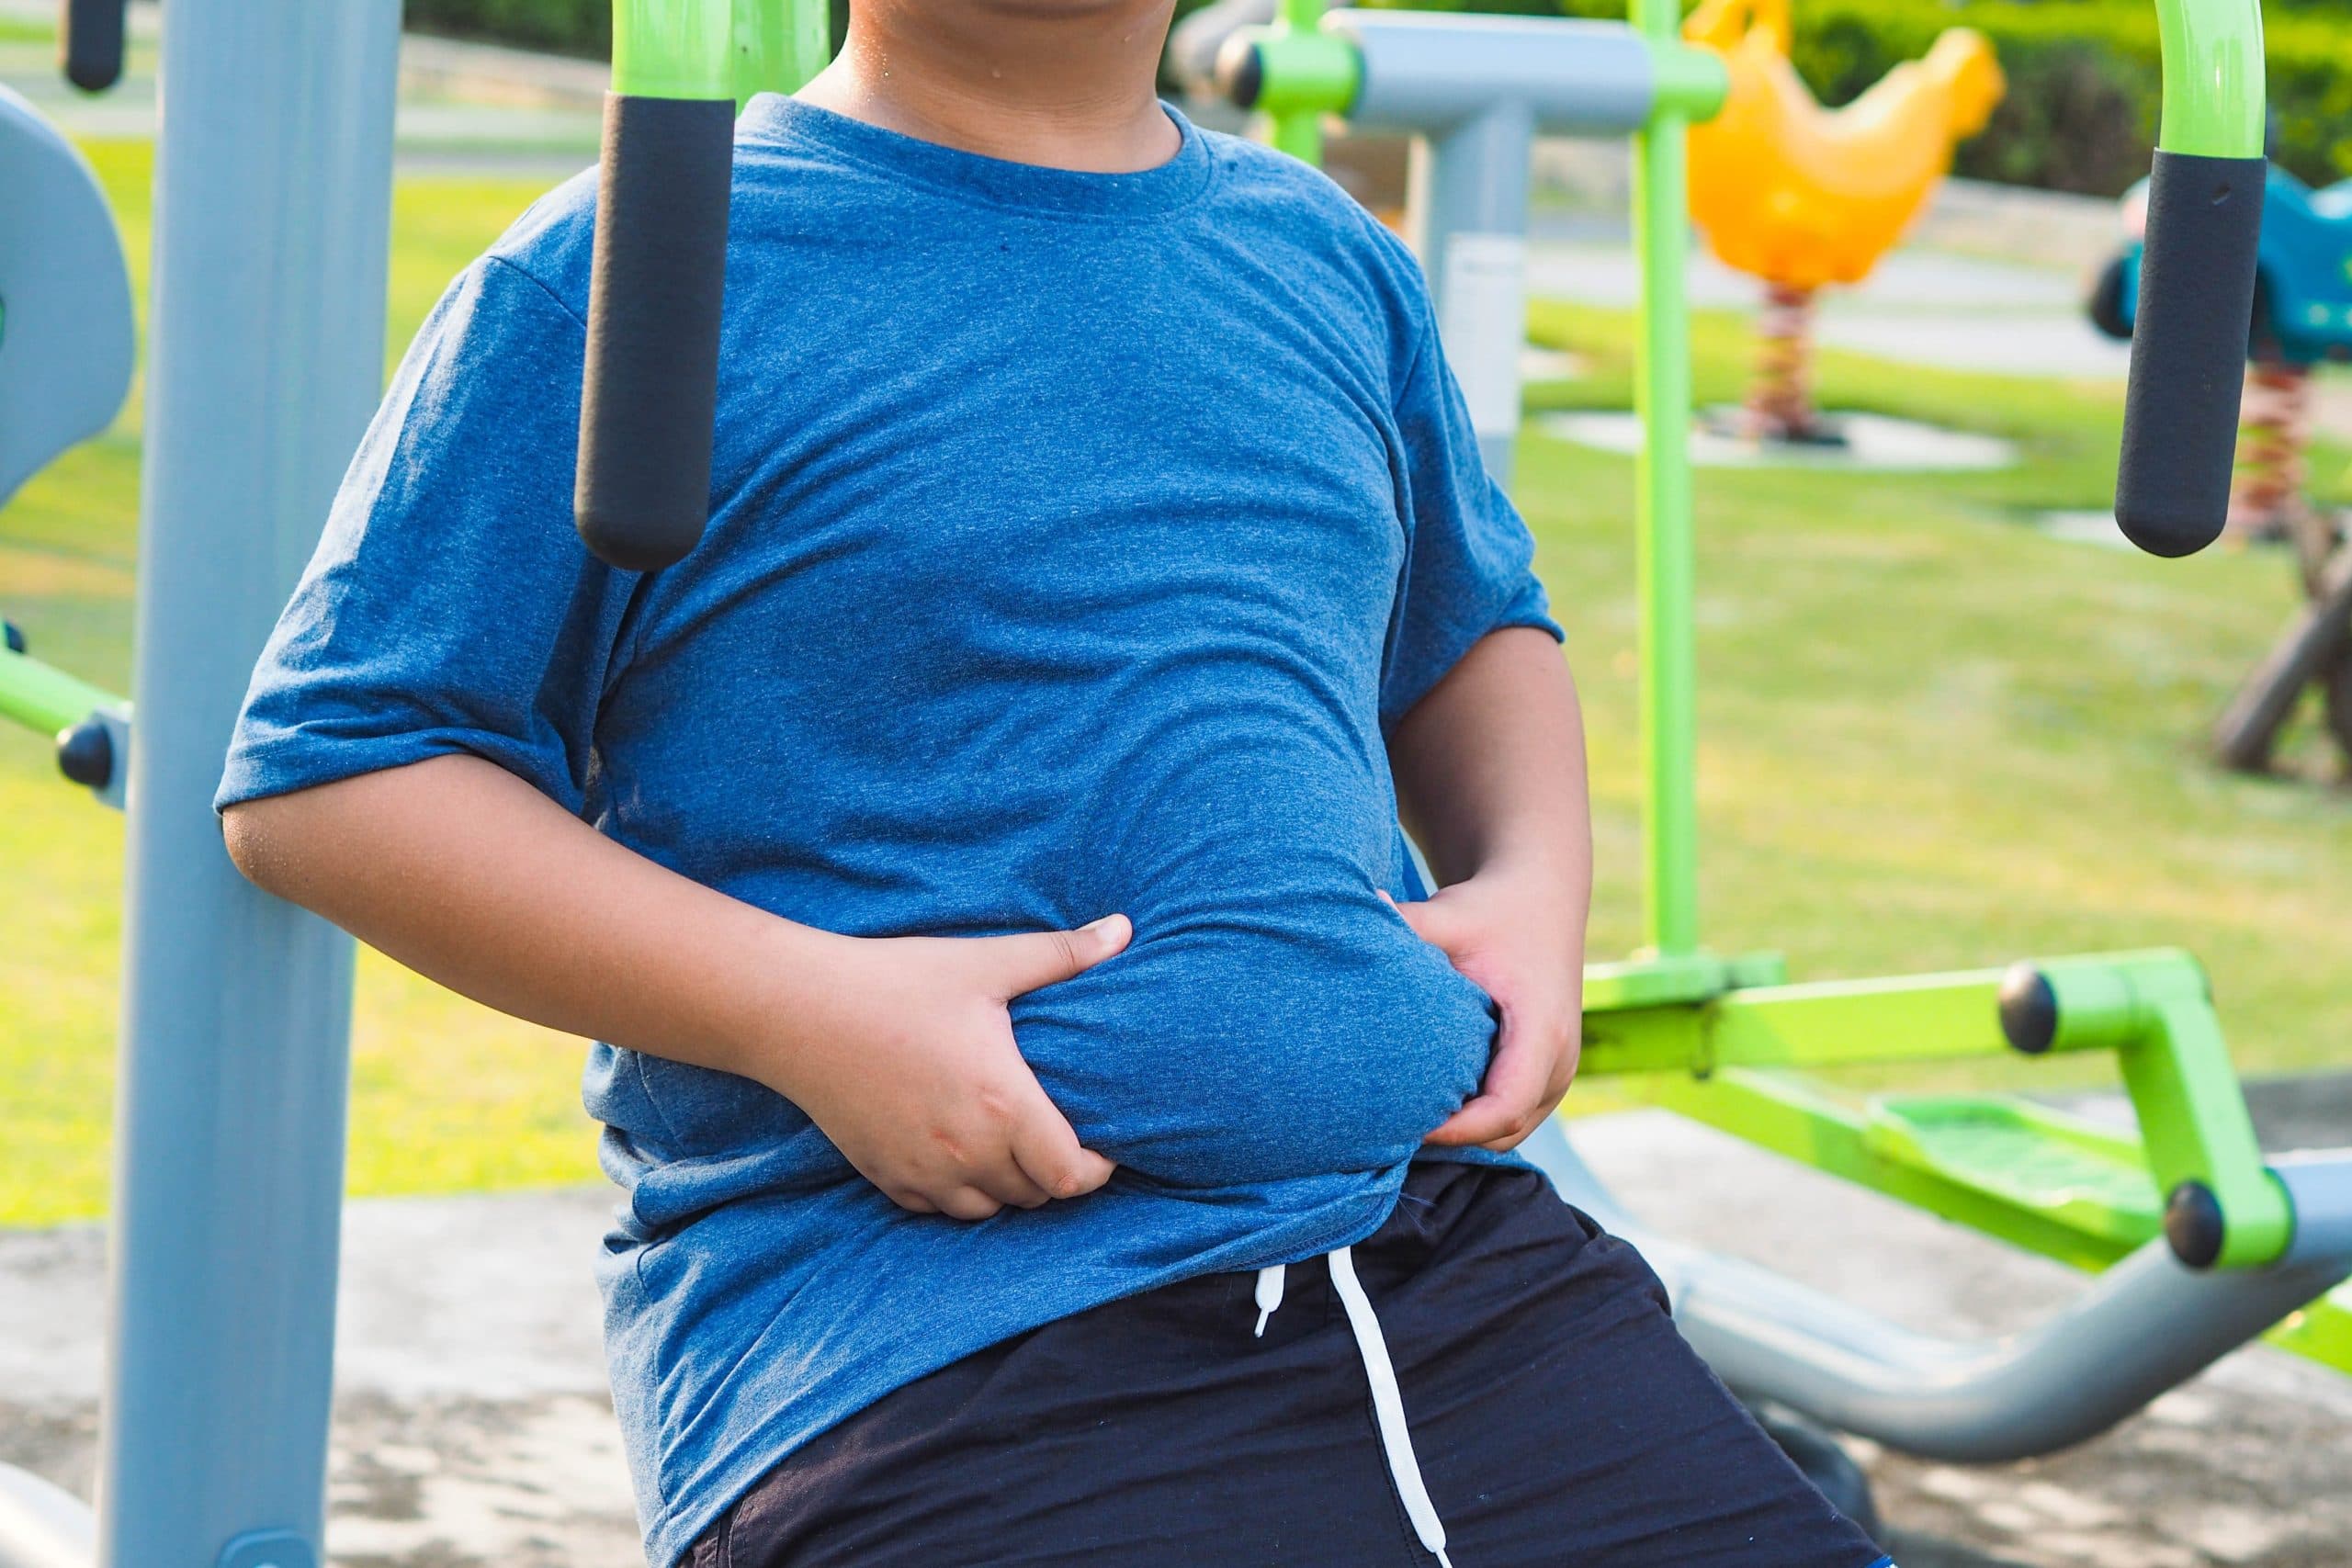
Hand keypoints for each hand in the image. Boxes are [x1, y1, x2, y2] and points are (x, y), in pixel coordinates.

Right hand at [763, 914, 1131, 1219]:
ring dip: (1008, 1186)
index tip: (1103, 1148)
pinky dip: (959, 1192)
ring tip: (1012, 1147)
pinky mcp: (885, 1176)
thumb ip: (1062, 954)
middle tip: (1060, 1138)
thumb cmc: (898, 982)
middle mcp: (966, 1152)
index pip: (1070, 1175)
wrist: (800, 1010)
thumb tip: (1124, 929)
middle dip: (1055, 1173)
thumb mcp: (986, 963)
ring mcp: (922, 1171)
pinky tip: (959, 1153)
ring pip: (988, 1209)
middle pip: (1034, 1195)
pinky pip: (937, 1208)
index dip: (1096, 1170)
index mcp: (1002, 1105)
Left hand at [1388, 871, 1583, 1151]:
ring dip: (1465, 1134)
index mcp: (1542, 1029)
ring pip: (1512, 1131)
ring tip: (1407, 1121)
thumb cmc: (1494, 910)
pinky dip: (1477, 1122)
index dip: (1456, 1128)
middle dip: (1452, 1137)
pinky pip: (1515, 1118)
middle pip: (1506, 1130)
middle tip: (1391, 1129)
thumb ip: (1409, 921)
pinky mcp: (1550, 1074)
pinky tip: (1431, 1104)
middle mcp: (1561, 1059)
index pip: (1504, 1105)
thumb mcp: (1452, 914)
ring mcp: (1561, 1071)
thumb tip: (1366, 907)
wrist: (1541, 900)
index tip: (1406, 1124)